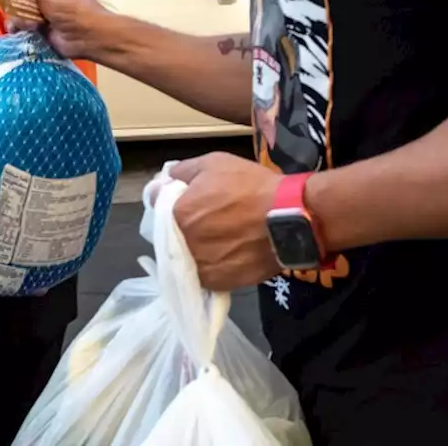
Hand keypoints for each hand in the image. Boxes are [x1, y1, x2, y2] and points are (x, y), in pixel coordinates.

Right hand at [10, 0, 109, 58]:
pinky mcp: (38, 29)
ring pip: (16, 11)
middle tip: (11, 4)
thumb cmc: (67, 3)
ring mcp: (40, 12)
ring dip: (17, 17)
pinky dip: (19, 28)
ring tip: (25, 22)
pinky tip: (20, 31)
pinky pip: (21, 26)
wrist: (84, 35)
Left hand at [168, 152, 282, 290]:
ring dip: (197, 249)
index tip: (188, 202)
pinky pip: (207, 274)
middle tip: (207, 220)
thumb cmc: (251, 186)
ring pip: (188, 257)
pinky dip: (213, 265)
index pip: (158, 211)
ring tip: (220, 238)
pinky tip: (227, 253)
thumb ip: (181, 171)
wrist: (289, 218)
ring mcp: (201, 267)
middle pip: (172, 236)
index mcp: (178, 213)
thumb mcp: (214, 163)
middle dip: (183, 227)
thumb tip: (161, 183)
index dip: (173, 205)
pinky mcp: (219, 284)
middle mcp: (184, 244)